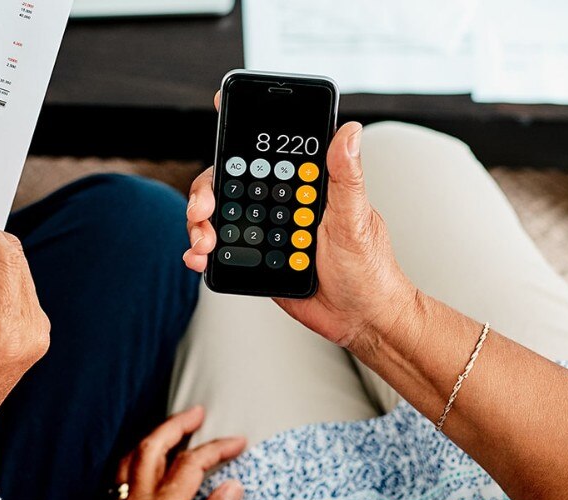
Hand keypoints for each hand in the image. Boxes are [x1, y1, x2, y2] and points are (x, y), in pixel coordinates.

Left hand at [112, 407, 245, 499]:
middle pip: (152, 448)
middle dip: (175, 425)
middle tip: (195, 413)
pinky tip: (141, 464)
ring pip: (129, 459)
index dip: (216, 448)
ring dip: (151, 438)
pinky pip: (116, 477)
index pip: (191, 464)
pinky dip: (132, 460)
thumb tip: (232, 488)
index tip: (236, 442)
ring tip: (168, 430)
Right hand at [184, 96, 415, 347]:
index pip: (267, 152)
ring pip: (219, 216)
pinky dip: (202, 251)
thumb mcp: (356, 219)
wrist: (360, 318)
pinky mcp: (254, 260)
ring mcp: (265, 231)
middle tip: (203, 208)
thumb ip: (346, 177)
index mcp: (305, 186)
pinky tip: (198, 257)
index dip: (241, 132)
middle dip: (207, 191)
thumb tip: (348, 131)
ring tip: (203, 241)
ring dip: (200, 224)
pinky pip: (220, 251)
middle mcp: (281, 204)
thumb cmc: (369, 268)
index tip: (222, 114)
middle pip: (230, 183)